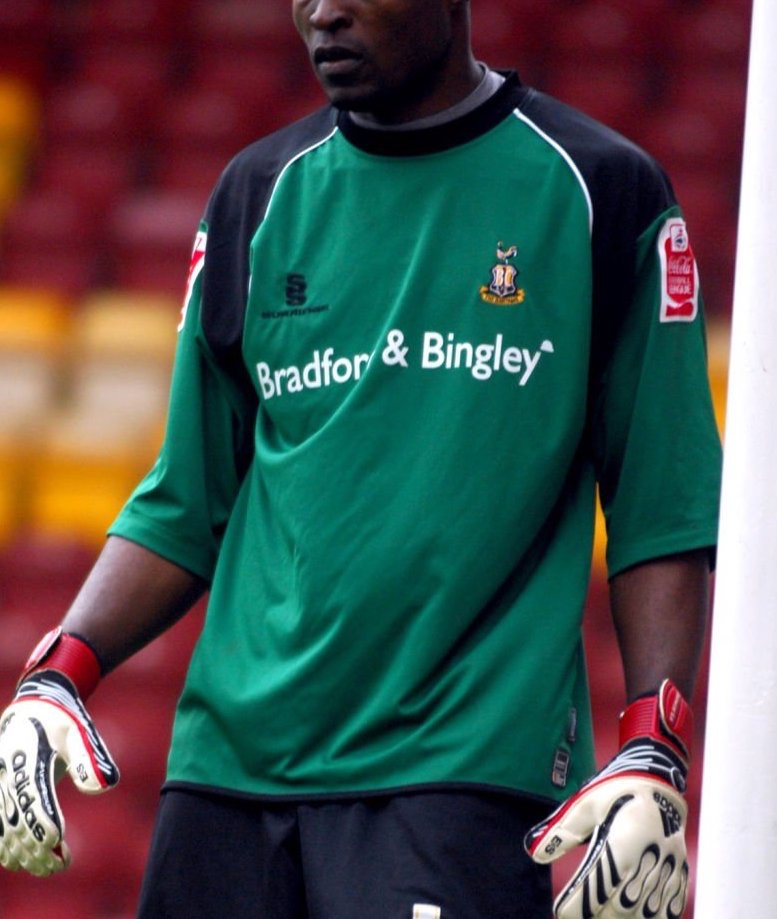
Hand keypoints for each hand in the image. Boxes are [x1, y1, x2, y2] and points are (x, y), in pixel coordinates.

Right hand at [0, 670, 118, 875]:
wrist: (33, 705)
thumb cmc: (62, 719)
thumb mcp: (80, 730)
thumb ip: (90, 758)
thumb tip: (105, 787)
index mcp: (28, 755)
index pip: (33, 795)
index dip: (44, 821)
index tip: (59, 842)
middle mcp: (7, 772)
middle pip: (16, 818)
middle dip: (35, 847)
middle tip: (58, 866)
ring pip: (3, 827)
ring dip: (22, 852)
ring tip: (47, 868)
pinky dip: (6, 845)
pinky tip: (22, 862)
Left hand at [525, 680, 691, 918]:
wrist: (658, 775)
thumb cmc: (617, 788)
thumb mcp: (585, 803)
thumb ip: (561, 831)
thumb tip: (534, 852)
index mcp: (623, 840)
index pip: (597, 886)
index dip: (577, 907)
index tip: (561, 913)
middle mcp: (649, 858)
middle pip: (621, 907)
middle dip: (597, 916)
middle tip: (578, 915)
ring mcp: (668, 868)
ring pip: (646, 913)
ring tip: (601, 916)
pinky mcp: (680, 872)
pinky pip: (671, 907)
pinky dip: (653, 918)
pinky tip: (634, 916)